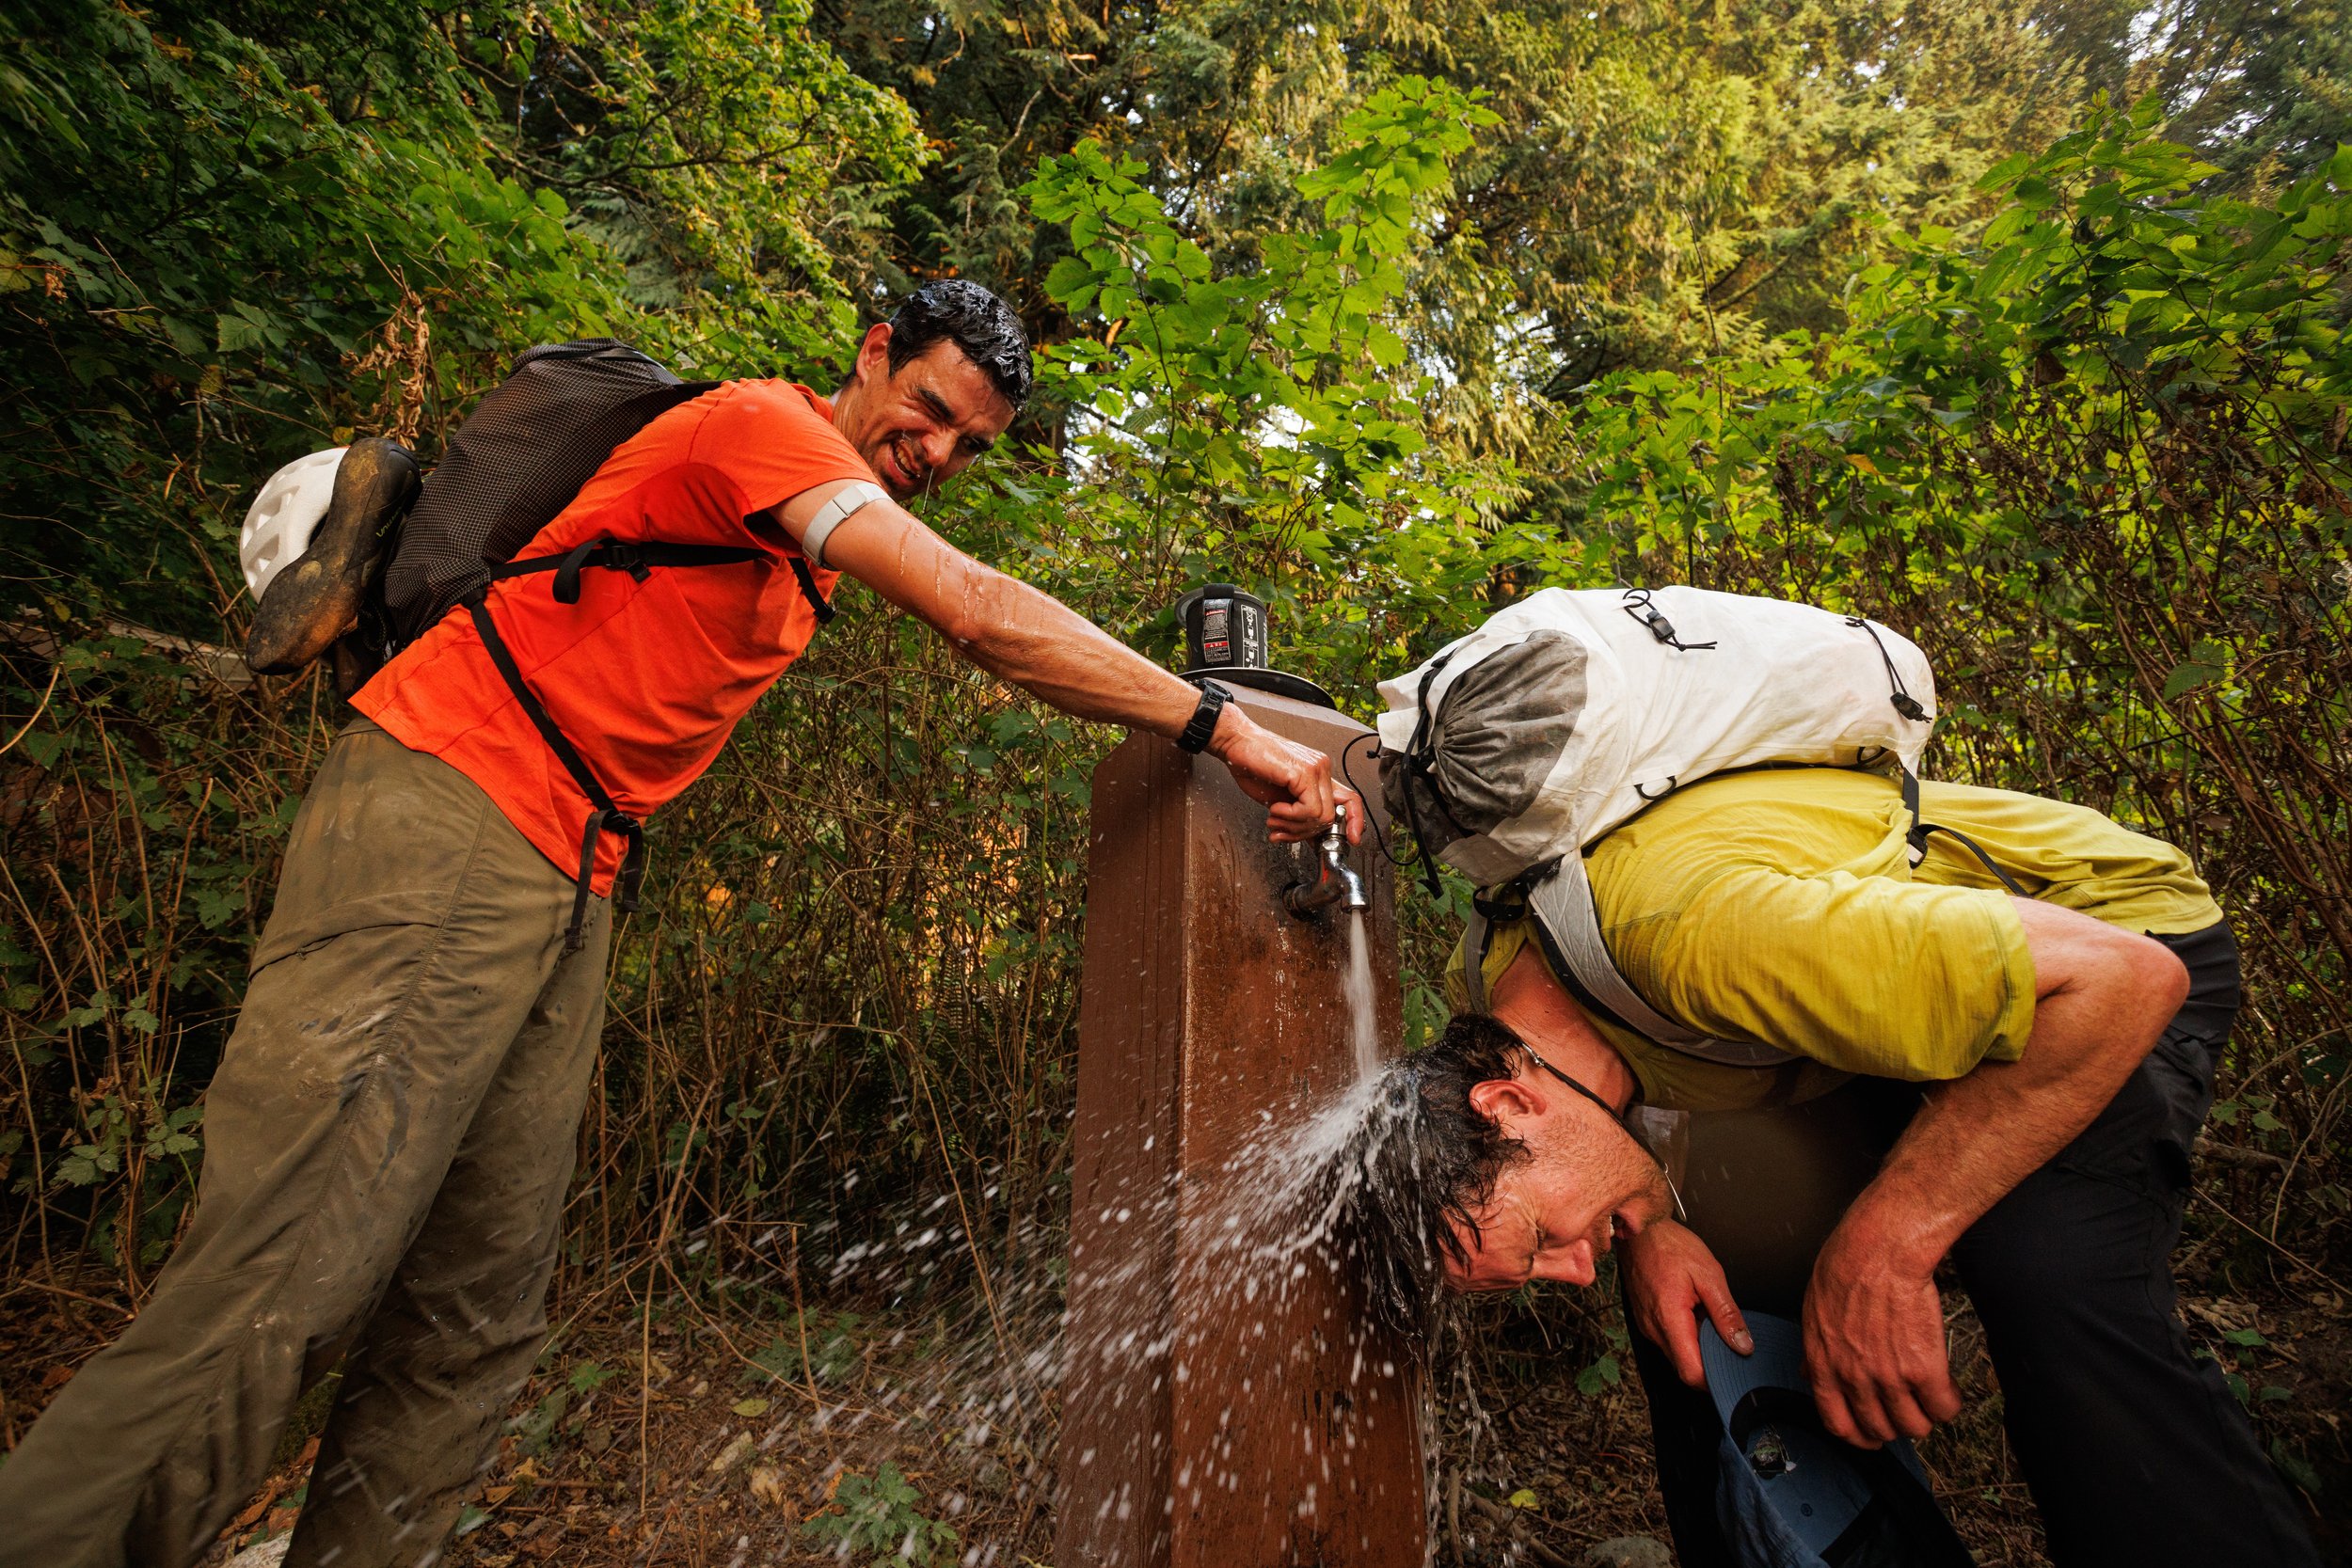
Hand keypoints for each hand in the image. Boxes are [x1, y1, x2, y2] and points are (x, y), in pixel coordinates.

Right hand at [1208, 706, 1363, 843]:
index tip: (1352, 839)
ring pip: (1322, 816)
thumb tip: (1311, 837)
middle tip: (1282, 830)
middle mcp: (1322, 769)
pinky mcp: (1303, 772)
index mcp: (1319, 774)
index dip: (1355, 822)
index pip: (1350, 800)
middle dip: (1304, 832)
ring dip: (1294, 826)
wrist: (1236, 742)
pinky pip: (1309, 810)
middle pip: (1332, 816)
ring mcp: (1315, 769)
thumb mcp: (1280, 798)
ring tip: (1275, 818)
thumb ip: (1299, 814)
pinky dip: (1290, 817)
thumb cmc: (1253, 765)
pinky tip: (1275, 809)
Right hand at [1621, 1219, 1750, 1386]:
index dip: (1714, 1381)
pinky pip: (1669, 1341)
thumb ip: (1726, 1312)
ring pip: (1677, 1355)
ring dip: (1698, 1350)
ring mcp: (1647, 1325)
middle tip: (1732, 1350)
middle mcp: (1654, 1328)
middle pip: (1685, 1368)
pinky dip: (1686, 1338)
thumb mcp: (1709, 1273)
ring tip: (1714, 1326)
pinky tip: (1697, 1318)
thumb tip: (1742, 1344)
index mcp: (1670, 1318)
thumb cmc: (1670, 1245)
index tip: (1733, 1374)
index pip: (1691, 1372)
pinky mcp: (1646, 1320)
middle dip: (1710, 1365)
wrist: (1639, 1230)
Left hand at [1802, 1218, 1961, 1446]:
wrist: (1880, 1251)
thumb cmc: (1845, 1270)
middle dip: (1895, 1423)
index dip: (1858, 1436)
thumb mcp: (1814, 1314)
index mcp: (1824, 1366)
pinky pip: (1945, 1408)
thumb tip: (1810, 1373)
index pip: (1838, 1425)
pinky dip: (1949, 1402)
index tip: (1871, 1435)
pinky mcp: (1924, 1369)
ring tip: (1927, 1396)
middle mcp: (1855, 1379)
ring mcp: (1890, 1377)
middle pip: (1881, 1430)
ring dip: (1924, 1416)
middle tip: (1905, 1406)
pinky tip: (1946, 1386)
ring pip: (1915, 1427)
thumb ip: (1815, 1351)